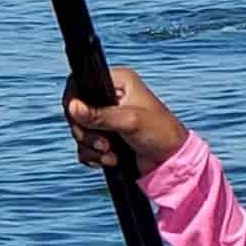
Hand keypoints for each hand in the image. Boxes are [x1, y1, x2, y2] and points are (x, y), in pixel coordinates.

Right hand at [63, 65, 188, 176]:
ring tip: (111, 154)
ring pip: (79, 131)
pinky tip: (111, 160)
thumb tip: (72, 107)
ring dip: (91, 147)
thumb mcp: (130, 122)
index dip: (74, 102)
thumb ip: (100, 115)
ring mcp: (106, 118)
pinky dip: (94, 156)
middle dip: (86, 132)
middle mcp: (110, 97)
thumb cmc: (161, 134)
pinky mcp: (105, 137)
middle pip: (75, 111)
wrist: (173, 163)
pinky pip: (85, 146)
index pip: (80, 83)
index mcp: (118, 82)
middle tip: (104, 144)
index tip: (79, 118)